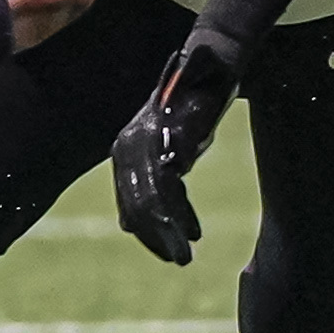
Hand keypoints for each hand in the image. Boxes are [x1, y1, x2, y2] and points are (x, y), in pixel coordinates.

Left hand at [113, 29, 243, 265]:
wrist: (209, 71)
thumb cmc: (193, 113)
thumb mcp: (168, 152)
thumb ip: (151, 182)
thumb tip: (127, 225)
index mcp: (124, 151)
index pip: (128, 202)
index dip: (147, 233)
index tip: (167, 253)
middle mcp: (126, 147)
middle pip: (135, 207)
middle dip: (157, 238)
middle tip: (179, 261)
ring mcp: (143, 142)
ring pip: (150, 202)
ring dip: (169, 232)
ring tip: (185, 255)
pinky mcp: (166, 139)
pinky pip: (167, 188)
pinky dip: (179, 214)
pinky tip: (193, 231)